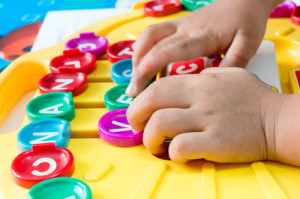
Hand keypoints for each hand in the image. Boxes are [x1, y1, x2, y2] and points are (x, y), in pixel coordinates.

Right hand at [126, 0, 278, 96]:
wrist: (243, 0)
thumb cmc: (245, 22)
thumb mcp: (248, 43)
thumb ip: (235, 62)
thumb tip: (214, 83)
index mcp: (202, 35)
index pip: (174, 49)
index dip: (154, 62)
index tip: (140, 80)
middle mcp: (185, 28)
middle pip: (154, 44)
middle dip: (139, 68)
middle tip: (133, 92)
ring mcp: (178, 24)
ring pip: (149, 36)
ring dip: (136, 57)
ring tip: (135, 80)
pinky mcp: (176, 24)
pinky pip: (153, 34)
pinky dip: (142, 49)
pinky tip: (142, 64)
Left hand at [127, 67, 284, 162]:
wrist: (278, 120)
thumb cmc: (253, 98)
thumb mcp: (227, 75)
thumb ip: (203, 75)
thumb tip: (183, 83)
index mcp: (200, 82)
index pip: (158, 85)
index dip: (140, 99)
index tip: (138, 111)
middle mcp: (200, 98)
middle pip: (151, 100)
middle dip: (135, 115)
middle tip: (136, 126)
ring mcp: (207, 120)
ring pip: (160, 124)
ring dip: (149, 138)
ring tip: (155, 146)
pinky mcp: (215, 142)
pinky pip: (181, 147)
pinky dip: (172, 153)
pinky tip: (177, 155)